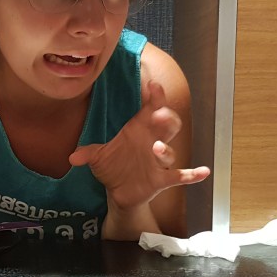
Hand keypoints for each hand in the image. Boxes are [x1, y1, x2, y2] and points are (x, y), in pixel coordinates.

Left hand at [68, 80, 209, 211]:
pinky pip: (180, 176)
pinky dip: (192, 175)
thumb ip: (88, 153)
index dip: (154, 96)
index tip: (153, 85)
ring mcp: (158, 161)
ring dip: (165, 149)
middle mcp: (152, 141)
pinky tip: (204, 171)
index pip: (150, 108)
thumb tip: (73, 157)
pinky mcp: (162, 179)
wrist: (119, 191)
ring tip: (156, 147)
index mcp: (139, 130)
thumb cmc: (113, 166)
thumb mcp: (97, 158)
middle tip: (158, 113)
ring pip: (169, 150)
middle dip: (165, 117)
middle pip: (166, 124)